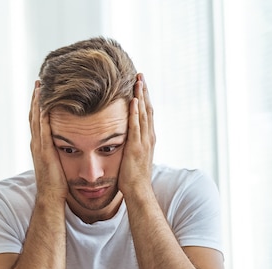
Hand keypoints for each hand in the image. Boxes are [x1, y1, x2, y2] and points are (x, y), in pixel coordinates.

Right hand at [29, 81, 67, 201]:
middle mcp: (36, 143)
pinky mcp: (44, 150)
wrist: (51, 198)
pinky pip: (42, 128)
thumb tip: (68, 145)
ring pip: (36, 118)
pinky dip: (42, 114)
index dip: (39, 105)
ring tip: (40, 86)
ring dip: (37, 102)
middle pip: (34, 115)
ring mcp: (38, 146)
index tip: (42, 91)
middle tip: (39, 82)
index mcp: (40, 146)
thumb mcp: (58, 163)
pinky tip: (45, 103)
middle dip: (36, 99)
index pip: (38, 121)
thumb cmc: (57, 184)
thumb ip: (60, 152)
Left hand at [118, 73, 155, 196]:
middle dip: (144, 91)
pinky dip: (135, 112)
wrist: (138, 190)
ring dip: (141, 96)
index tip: (140, 83)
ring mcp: (144, 141)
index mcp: (147, 138)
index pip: (146, 113)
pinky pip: (136, 126)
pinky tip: (133, 101)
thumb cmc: (132, 177)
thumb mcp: (132, 156)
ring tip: (138, 81)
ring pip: (144, 114)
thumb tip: (123, 137)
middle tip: (140, 75)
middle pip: (147, 108)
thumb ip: (130, 145)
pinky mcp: (136, 147)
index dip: (144, 97)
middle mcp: (149, 137)